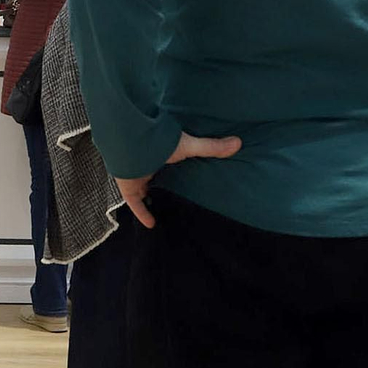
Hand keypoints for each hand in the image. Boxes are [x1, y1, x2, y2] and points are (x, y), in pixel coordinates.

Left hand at [116, 133, 242, 228]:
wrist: (134, 145)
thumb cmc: (161, 142)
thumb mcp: (190, 146)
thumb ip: (211, 147)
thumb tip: (238, 142)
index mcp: (162, 153)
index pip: (170, 162)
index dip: (176, 168)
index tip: (188, 176)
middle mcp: (149, 164)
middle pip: (156, 177)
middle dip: (163, 184)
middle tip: (177, 196)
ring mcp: (137, 176)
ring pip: (144, 189)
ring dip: (151, 198)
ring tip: (165, 210)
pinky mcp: (129, 187)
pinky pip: (135, 203)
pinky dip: (142, 213)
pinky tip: (152, 224)